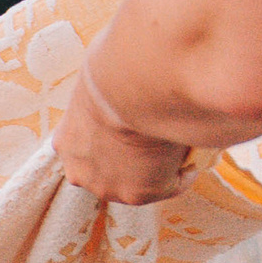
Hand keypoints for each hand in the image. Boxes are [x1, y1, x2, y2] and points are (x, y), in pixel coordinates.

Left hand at [53, 59, 190, 201]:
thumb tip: (121, 70)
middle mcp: (80, 171)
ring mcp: (109, 186)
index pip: (91, 148)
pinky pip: (172, 184)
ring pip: (142, 180)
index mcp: (66, 141)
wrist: (133, 84)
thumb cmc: (117, 69)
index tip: (138, 126)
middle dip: (134, 159)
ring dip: (160, 167)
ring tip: (182, 145)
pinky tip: (194, 152)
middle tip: (161, 136)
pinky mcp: (141, 193)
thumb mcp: (100, 79)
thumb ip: (105, 90)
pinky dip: (185, 170)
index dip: (116, 138)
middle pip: (112, 170)